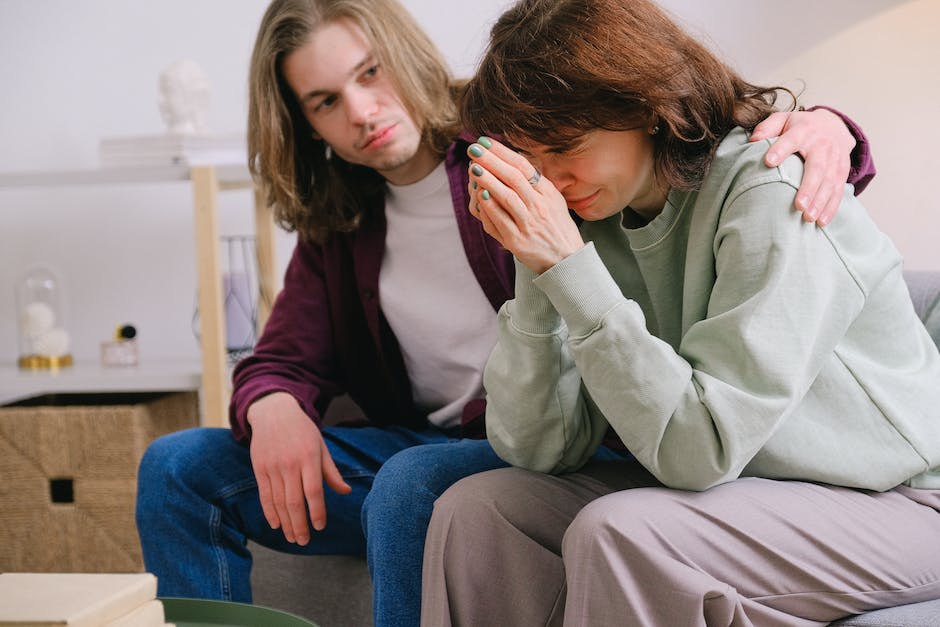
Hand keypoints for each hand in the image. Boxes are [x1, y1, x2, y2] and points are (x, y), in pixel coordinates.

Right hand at [246, 392, 350, 544]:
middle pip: (295, 502)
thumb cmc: (303, 431)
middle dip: (300, 525)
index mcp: (309, 458)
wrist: (274, 412)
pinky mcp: (260, 469)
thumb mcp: (321, 447)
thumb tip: (346, 492)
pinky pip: (265, 495)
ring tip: (292, 538)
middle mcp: (290, 464)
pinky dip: (270, 512)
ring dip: (286, 523)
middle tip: (305, 541)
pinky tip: (276, 525)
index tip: (320, 527)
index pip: (314, 492)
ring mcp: (273, 467)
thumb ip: (331, 472)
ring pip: (279, 502)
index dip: (317, 512)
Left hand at [466, 138, 583, 273]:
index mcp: (547, 193)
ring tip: (474, 167)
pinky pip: (500, 221)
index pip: (523, 166)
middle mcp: (539, 206)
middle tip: (474, 148)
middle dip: (492, 161)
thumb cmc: (557, 228)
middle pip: (513, 178)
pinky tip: (479, 194)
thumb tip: (514, 160)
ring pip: (506, 197)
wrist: (566, 260)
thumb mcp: (554, 200)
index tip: (486, 141)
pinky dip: (489, 207)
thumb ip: (536, 183)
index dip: (503, 152)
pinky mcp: (518, 241)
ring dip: (488, 180)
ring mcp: (528, 224)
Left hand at [750, 108, 854, 225]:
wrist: (834, 125)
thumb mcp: (783, 119)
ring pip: (829, 182)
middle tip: (798, 205)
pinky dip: (831, 207)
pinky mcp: (842, 172)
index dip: (781, 149)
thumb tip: (753, 140)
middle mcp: (822, 145)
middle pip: (817, 167)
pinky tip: (822, 221)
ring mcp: (835, 159)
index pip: (792, 139)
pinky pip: (838, 190)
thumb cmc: (799, 126)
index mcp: (804, 130)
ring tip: (808, 218)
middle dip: (808, 187)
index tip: (768, 161)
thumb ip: (767, 127)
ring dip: (820, 201)